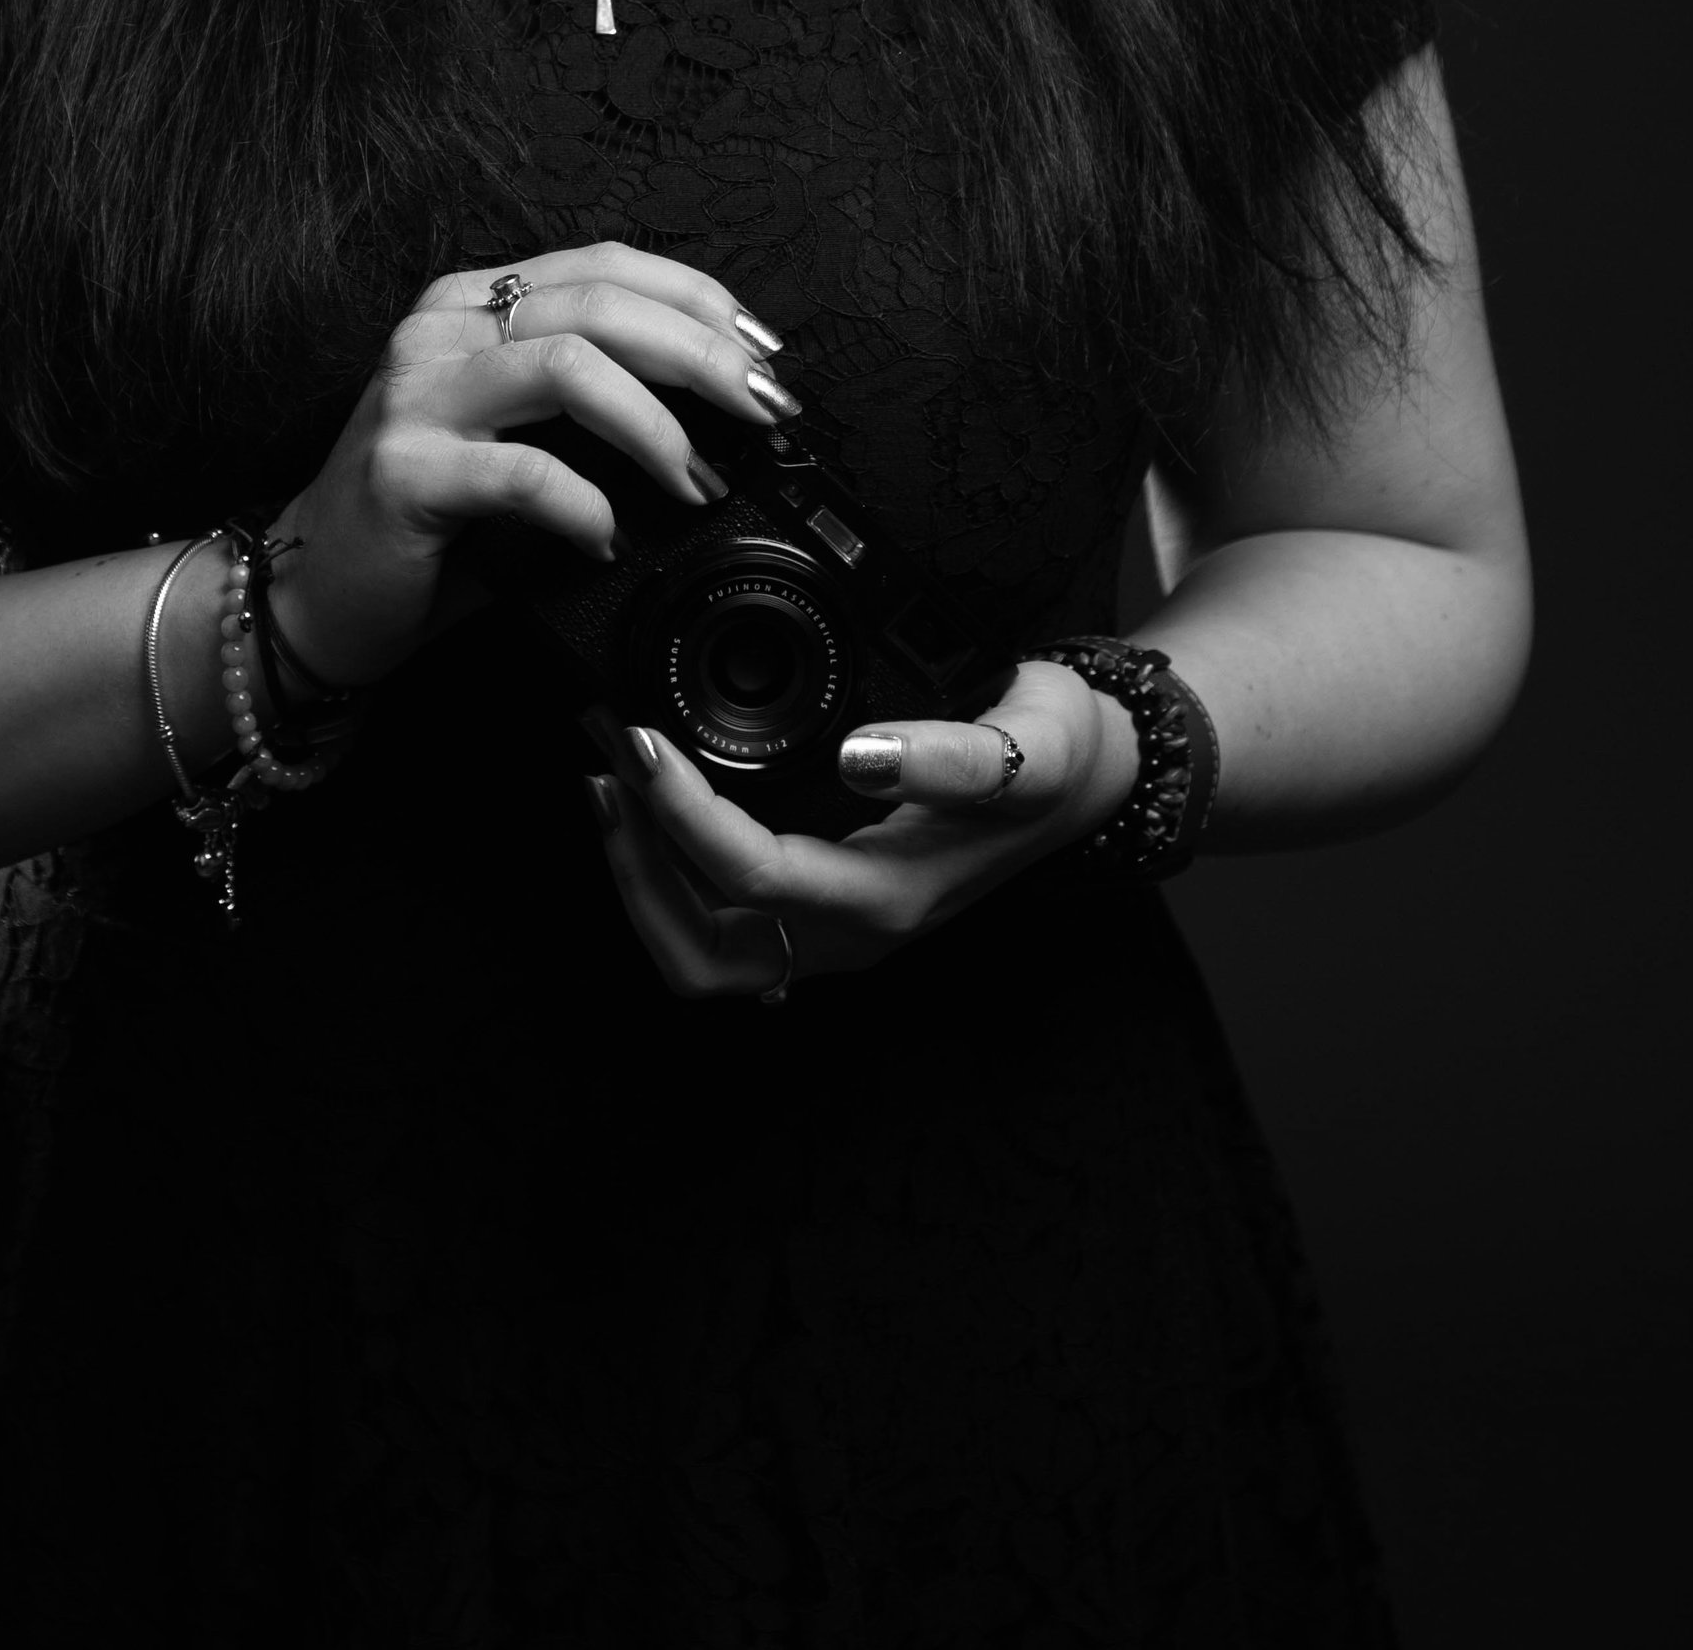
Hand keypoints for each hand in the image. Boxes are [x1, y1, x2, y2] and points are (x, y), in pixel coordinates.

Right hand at [266, 244, 794, 691]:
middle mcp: (439, 330)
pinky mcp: (403, 470)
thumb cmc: (431, 519)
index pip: (606, 264)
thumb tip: (725, 412)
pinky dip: (587, 505)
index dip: (699, 299)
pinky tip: (608, 537)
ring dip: (657, 426)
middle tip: (765, 411)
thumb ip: (590, 399)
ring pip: (568, 367)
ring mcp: (416, 396)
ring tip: (697, 482)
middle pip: (600, 305)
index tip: (766, 353)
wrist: (314, 595)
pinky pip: (522, 473)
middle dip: (704, 356)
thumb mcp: (515, 433)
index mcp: (471, 302)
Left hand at [587, 659, 1141, 997]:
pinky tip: (652, 802)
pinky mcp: (823, 909)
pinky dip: (668, 872)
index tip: (640, 741)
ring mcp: (834, 931)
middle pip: (701, 953)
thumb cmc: (1056, 755)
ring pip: (703, 951)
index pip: (750, 875)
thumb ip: (955, 757)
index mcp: (888, 897)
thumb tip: (862, 758)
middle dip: (632, 868)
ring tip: (609, 779)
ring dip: (639, 875)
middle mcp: (852, 932)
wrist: (1090, 779)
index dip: (680, 812)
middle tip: (603, 768)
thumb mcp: (1029, 740)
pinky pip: (722, 924)